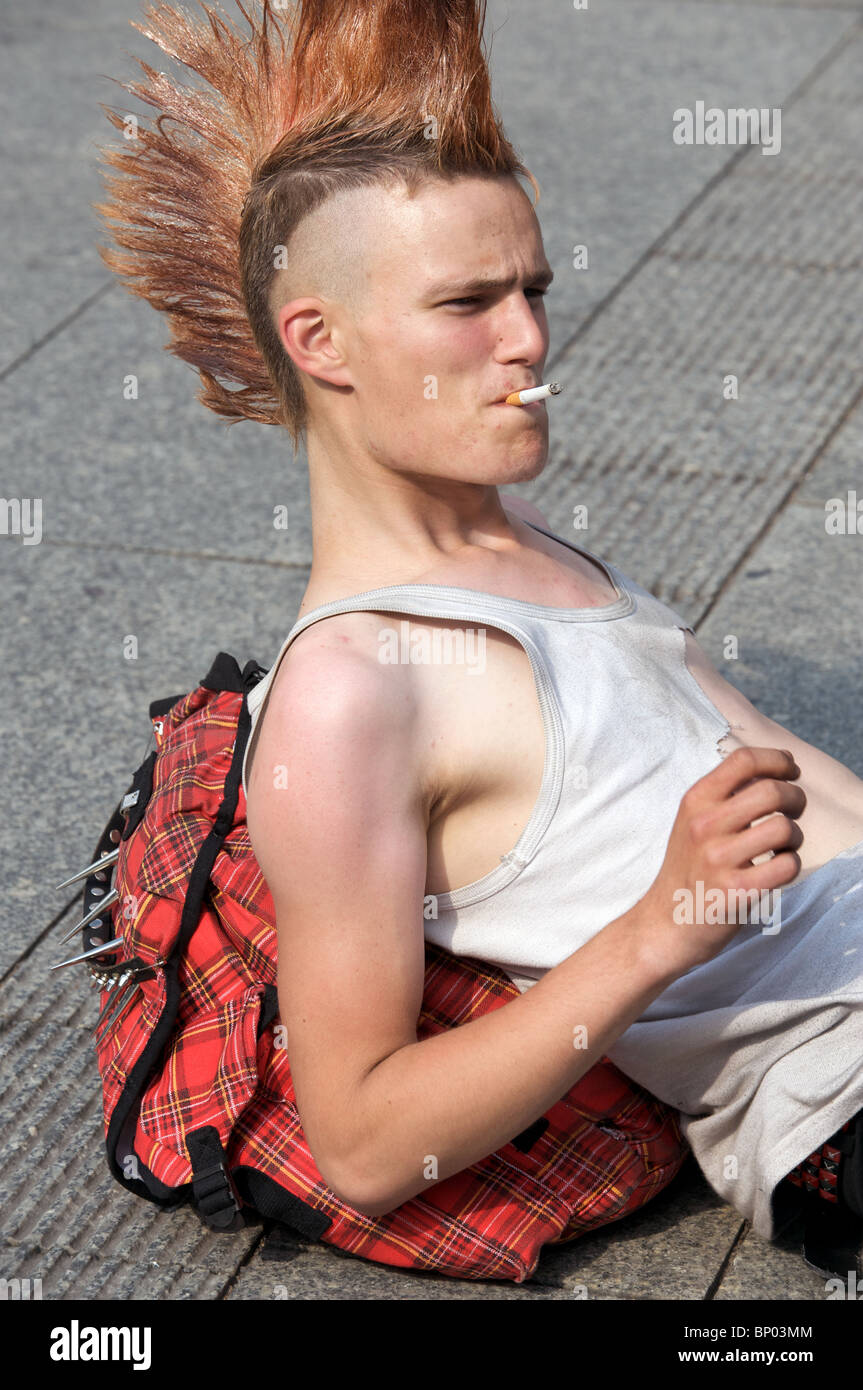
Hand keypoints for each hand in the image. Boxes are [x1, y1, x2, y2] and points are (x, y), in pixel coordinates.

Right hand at [638, 746, 804, 972]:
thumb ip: (725, 795)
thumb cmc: (689, 868)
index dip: (777, 760)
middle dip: (795, 798)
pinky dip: (791, 865)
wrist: (665, 923)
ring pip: (784, 829)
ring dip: (795, 837)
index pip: (744, 760)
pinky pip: (787, 866)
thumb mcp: (693, 821)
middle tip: (794, 811)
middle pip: (771, 791)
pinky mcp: (736, 891)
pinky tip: (777, 869)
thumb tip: (776, 769)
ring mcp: (718, 859)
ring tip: (784, 846)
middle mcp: (704, 825)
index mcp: (695, 801)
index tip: (791, 771)